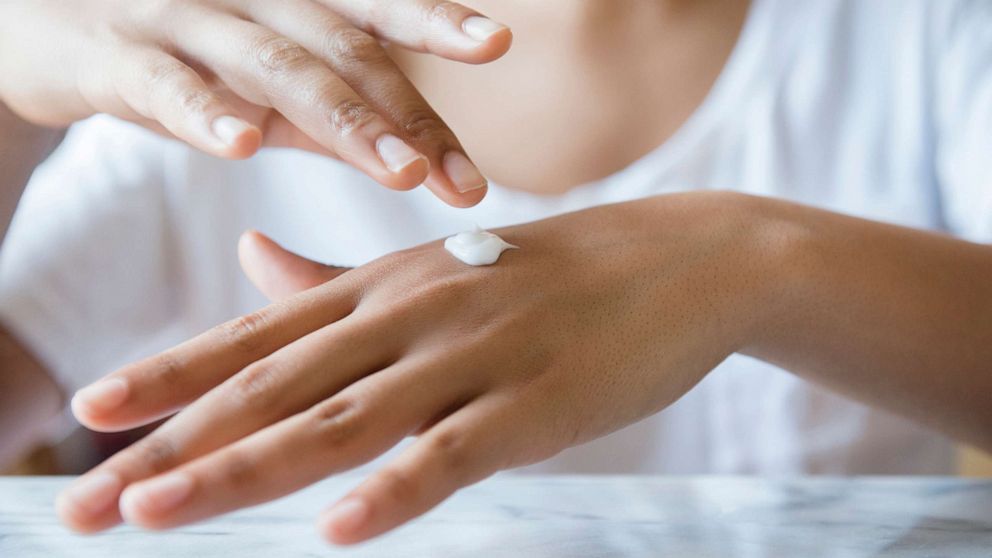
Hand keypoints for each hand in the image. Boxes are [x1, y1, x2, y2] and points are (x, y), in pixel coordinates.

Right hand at [0, 1, 510, 205]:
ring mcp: (182, 20)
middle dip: (408, 115)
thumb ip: (329, 115)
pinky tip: (244, 144)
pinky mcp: (114, 54)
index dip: (434, 22)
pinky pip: (164, 82)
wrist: (45, 24)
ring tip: (402, 172)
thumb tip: (415, 158)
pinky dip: (205, 112)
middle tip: (465, 180)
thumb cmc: (178, 55)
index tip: (495, 43)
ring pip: (272, 64)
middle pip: (342, 50)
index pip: (374, 12)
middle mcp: (249, 1)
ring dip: (342, 119)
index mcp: (291, 4)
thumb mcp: (262, 83)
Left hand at [59, 192, 781, 543]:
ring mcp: (474, 354)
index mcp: (384, 284)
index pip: (258, 334)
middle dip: (175, 443)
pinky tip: (339, 530)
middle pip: (275, 385)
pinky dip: (396, 488)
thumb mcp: (434, 268)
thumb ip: (338, 278)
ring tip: (157, 512)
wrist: (679, 260)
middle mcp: (412, 312)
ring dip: (246, 468)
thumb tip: (251, 256)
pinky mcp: (537, 402)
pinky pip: (455, 451)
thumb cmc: (550, 275)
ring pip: (342, 419)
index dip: (172, 373)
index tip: (92, 414)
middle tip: (88, 501)